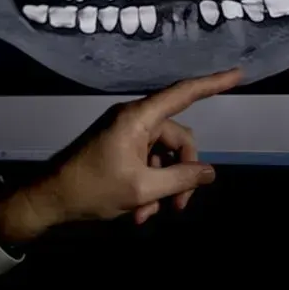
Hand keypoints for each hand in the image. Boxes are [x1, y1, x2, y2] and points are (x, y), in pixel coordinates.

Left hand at [0, 69, 242, 242]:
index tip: (238, 75)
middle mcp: (133, 120)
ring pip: (163, 157)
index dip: (213, 84)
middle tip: (178, 208)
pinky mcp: (118, 148)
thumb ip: (180, 179)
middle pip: (178, 139)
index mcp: (138, 118)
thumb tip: (209, 172)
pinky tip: (138, 213)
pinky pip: (146, 163)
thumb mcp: (142, 189)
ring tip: (148, 215)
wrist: (50, 199)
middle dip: (181, 175)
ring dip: (162, 187)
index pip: (183, 94)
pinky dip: (148, 187)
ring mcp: (125, 134)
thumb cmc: (92, 189)